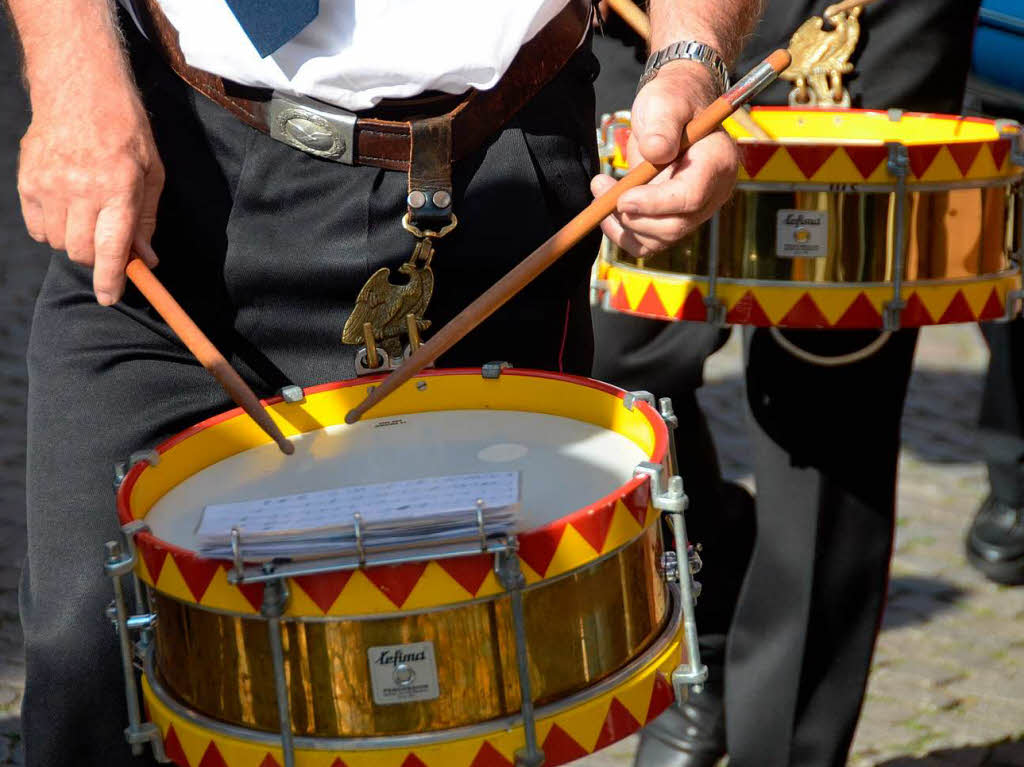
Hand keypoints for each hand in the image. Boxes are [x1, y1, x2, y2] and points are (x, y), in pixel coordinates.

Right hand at [17, 79, 162, 304]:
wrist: (79, 90)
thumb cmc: (125, 132)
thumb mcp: (151, 174)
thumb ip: (146, 220)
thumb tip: (146, 260)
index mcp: (117, 188)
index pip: (109, 249)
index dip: (109, 280)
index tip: (109, 298)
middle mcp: (79, 189)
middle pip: (81, 252)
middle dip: (97, 261)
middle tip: (110, 247)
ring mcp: (48, 185)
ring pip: (59, 243)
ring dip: (77, 243)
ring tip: (90, 218)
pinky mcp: (27, 181)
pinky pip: (38, 229)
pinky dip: (54, 231)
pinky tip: (68, 210)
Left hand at [590, 60, 737, 257]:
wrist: (674, 111)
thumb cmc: (673, 101)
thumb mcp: (666, 102)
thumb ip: (662, 125)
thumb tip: (654, 152)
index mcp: (717, 161)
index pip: (690, 196)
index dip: (656, 203)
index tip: (623, 198)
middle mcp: (711, 193)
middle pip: (674, 226)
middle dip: (633, 216)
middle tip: (601, 189)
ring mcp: (693, 210)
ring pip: (659, 240)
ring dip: (622, 226)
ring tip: (599, 191)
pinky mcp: (673, 219)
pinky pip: (648, 242)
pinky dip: (623, 234)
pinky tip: (605, 211)